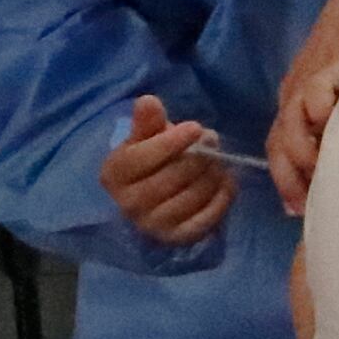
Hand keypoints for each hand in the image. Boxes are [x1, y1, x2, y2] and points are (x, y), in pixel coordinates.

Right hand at [102, 93, 239, 247]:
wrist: (156, 198)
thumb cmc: (151, 160)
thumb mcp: (144, 138)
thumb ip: (147, 121)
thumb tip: (148, 101)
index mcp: (115, 174)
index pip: (142, 158)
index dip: (172, 141)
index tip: (195, 127)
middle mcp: (128, 204)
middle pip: (173, 176)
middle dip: (200, 155)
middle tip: (213, 140)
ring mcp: (152, 224)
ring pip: (193, 195)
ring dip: (213, 174)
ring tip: (217, 161)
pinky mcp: (177, 237)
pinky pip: (209, 216)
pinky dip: (223, 196)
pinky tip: (224, 181)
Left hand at [269, 0, 338, 205]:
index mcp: (297, 102)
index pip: (279, 147)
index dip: (285, 180)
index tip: (298, 211)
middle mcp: (297, 93)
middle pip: (279, 140)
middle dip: (289, 173)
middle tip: (307, 202)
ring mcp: (313, 76)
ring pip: (293, 120)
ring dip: (301, 148)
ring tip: (321, 170)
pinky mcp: (335, 59)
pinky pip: (316, 88)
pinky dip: (316, 106)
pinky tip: (326, 120)